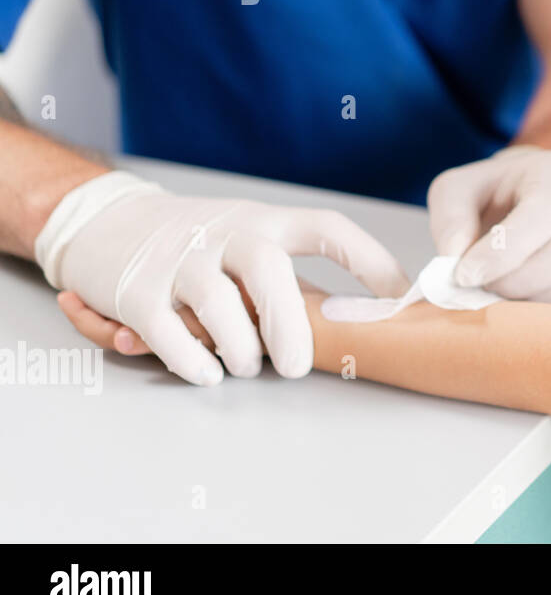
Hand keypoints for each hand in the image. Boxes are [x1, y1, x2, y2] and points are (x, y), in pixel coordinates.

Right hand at [37, 171, 409, 385]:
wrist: (106, 223)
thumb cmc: (201, 247)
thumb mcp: (250, 246)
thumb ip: (293, 285)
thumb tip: (355, 328)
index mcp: (265, 221)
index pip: (326, 228)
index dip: (369, 260)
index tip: (399, 296)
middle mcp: (225, 234)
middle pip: (267, 269)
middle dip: (288, 324)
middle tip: (296, 368)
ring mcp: (179, 260)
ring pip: (218, 304)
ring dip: (239, 348)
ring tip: (246, 365)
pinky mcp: (137, 292)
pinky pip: (168, 333)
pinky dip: (191, 361)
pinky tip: (207, 372)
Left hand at [426, 146, 550, 308]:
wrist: (538, 198)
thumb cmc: (495, 198)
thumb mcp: (459, 189)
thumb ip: (450, 218)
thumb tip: (455, 259)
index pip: (541, 213)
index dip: (502, 251)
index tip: (464, 277)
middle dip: (517, 283)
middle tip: (484, 291)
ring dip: (542, 307)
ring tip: (507, 304)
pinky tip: (539, 319)